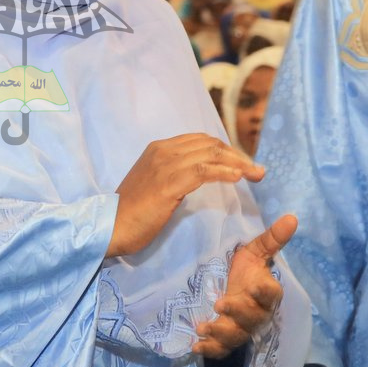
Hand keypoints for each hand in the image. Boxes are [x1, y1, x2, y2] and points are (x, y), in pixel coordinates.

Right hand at [109, 134, 264, 258]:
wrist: (111, 226)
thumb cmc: (132, 213)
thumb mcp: (154, 184)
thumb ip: (173, 174)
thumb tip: (197, 176)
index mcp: (159, 148)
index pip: (200, 140)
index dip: (225, 150)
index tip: (242, 164)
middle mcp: (163, 150)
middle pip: (210, 144)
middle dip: (237, 155)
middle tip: (256, 170)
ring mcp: (165, 165)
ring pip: (211, 154)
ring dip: (238, 164)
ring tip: (256, 175)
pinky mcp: (168, 183)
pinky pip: (204, 171)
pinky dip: (224, 172)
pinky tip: (238, 178)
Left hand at [193, 215, 296, 358]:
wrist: (228, 287)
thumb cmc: (244, 271)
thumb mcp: (253, 252)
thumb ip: (271, 238)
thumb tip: (291, 217)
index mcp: (266, 292)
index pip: (272, 294)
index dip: (265, 291)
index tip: (254, 284)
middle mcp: (256, 313)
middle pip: (253, 318)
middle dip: (237, 313)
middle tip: (219, 304)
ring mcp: (241, 328)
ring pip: (237, 336)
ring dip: (221, 334)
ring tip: (203, 328)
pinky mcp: (226, 339)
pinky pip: (222, 349)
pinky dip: (210, 350)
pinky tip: (196, 347)